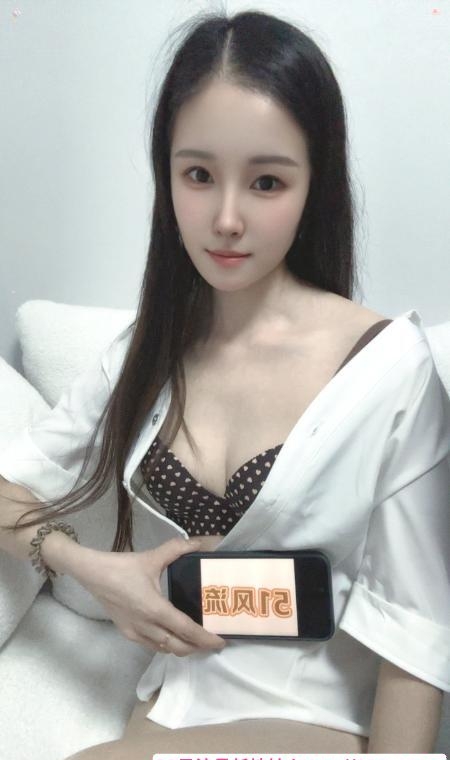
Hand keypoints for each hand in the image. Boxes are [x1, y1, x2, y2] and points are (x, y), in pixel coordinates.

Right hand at [72, 537, 226, 656]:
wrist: (92, 574)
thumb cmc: (123, 567)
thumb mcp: (153, 557)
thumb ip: (178, 549)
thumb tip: (201, 542)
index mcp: (156, 610)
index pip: (187, 631)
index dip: (206, 639)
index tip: (221, 642)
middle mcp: (147, 627)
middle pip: (179, 647)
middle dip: (198, 648)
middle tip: (212, 641)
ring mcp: (136, 633)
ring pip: (165, 650)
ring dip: (182, 648)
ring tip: (196, 639)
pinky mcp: (127, 634)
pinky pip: (152, 647)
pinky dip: (167, 646)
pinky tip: (172, 636)